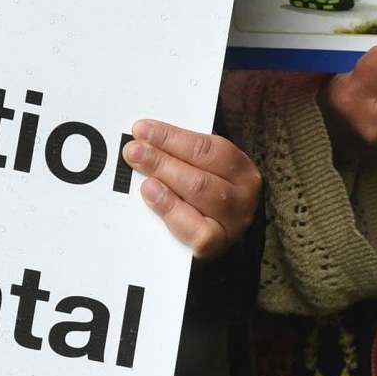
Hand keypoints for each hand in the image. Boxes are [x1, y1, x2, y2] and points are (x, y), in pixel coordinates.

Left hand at [122, 120, 260, 258]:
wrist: (215, 237)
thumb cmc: (205, 197)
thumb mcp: (203, 171)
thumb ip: (182, 154)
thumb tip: (148, 137)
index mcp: (241, 169)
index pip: (206, 147)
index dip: (171, 137)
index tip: (143, 130)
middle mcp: (243, 195)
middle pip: (200, 172)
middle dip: (162, 159)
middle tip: (133, 150)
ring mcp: (232, 223)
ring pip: (199, 194)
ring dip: (165, 179)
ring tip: (141, 170)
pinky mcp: (216, 246)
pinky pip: (194, 228)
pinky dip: (170, 209)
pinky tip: (151, 196)